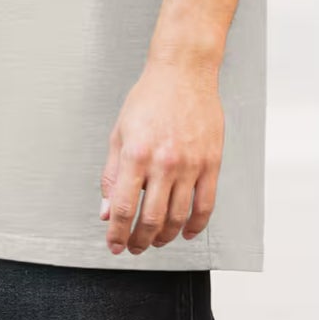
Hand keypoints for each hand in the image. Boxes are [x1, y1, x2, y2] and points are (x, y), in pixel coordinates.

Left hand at [99, 56, 223, 254]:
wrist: (183, 72)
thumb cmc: (149, 98)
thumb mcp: (119, 133)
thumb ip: (112, 174)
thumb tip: (106, 210)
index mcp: (136, 154)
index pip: (124, 208)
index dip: (117, 233)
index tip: (114, 244)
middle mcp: (164, 162)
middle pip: (151, 219)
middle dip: (139, 241)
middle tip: (133, 247)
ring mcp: (190, 164)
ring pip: (178, 218)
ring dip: (164, 237)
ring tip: (155, 240)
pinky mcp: (211, 163)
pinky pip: (205, 206)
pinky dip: (195, 226)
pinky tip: (186, 232)